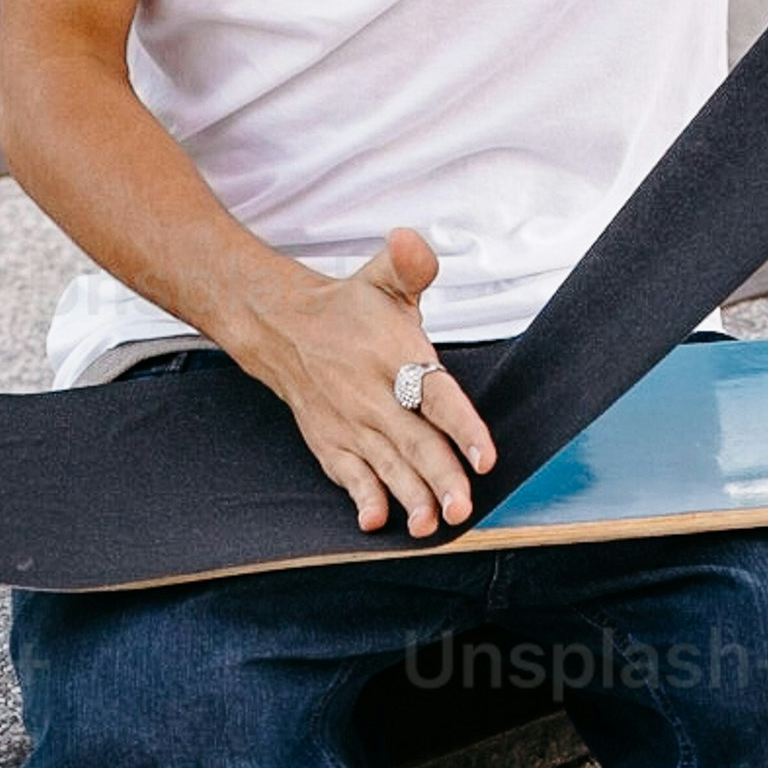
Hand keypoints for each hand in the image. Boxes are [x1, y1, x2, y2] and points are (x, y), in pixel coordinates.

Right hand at [240, 226, 499, 538]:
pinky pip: (348, 476)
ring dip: (410, 498)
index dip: (461, 426)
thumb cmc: (351, 309)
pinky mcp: (331, 444)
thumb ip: (409, 263)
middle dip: (441, 478)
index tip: (485, 456)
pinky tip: (376, 522)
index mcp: (393, 355)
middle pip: (414, 442)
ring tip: (432, 525)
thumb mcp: (382, 277)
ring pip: (386, 467)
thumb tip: (412, 242)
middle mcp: (372, 395)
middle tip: (463, 508)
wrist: (282, 328)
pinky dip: (362, 498)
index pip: (434, 395)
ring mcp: (350, 424)